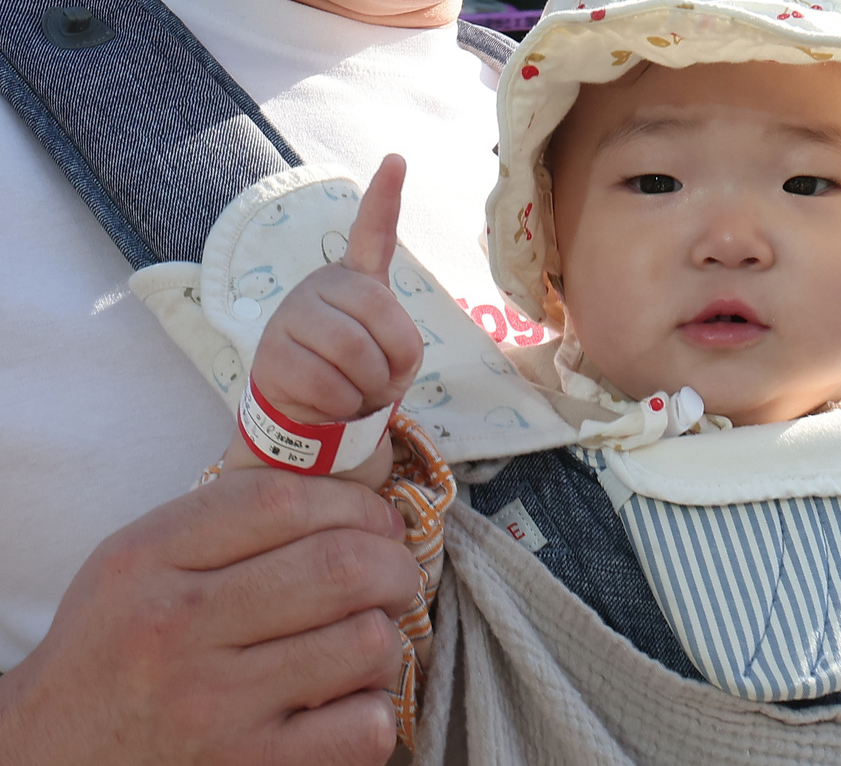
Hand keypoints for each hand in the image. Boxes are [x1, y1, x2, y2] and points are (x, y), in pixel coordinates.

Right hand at [0, 470, 419, 765]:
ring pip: (365, 642)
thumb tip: (351, 497)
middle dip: (394, 565)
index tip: (377, 521)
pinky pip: (362, 726)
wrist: (48, 758)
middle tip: (395, 576)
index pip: (283, 500)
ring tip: (365, 639)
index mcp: (148, 560)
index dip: (356, 503)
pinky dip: (373, 710)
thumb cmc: (116, 649)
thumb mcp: (138, 564)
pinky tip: (346, 703)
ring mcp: (213, 706)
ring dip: (386, 637)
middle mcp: (177, 628)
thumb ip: (225, 519)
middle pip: (340, 566)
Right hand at [252, 155, 423, 424]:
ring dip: (369, 387)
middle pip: (380, 316)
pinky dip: (343, 405)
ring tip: (355, 390)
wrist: (311, 411)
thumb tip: (367, 348)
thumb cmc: (362, 372)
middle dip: (393, 362)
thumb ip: (395, 337)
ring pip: (355, 353)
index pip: (372, 233)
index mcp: (357, 279)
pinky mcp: (271, 354)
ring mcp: (292, 315)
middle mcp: (322, 285)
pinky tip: (330, 401)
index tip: (396, 160)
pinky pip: (328, 385)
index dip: (384, 198)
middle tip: (379, 378)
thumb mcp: (392, 353)